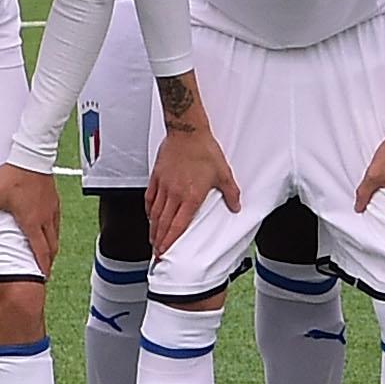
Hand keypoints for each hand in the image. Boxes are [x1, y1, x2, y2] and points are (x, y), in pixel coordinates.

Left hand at [0, 161, 62, 274]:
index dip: (42, 266)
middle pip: (52, 246)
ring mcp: (51, 209)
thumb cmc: (16, 175)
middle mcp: (44, 218)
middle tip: (45, 268)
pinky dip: (53, 231)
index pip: (40, 250)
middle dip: (49, 260)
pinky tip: (47, 228)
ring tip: (47, 252)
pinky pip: (56, 221)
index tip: (43, 276)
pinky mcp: (54, 200)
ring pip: (56, 234)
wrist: (31, 156)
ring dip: (52, 246)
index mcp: (31, 221)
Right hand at [146, 124, 239, 255]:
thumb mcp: (223, 173)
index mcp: (191, 196)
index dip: (170, 241)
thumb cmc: (204, 150)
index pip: (178, 225)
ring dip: (153, 228)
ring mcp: (164, 185)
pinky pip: (150, 197)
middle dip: (159, 240)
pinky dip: (149, 209)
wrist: (187, 131)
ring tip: (152, 239)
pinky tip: (149, 215)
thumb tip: (236, 207)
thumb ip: (231, 193)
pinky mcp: (157, 176)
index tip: (165, 251)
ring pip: (155, 213)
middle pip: (163, 223)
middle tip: (157, 252)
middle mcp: (174, 194)